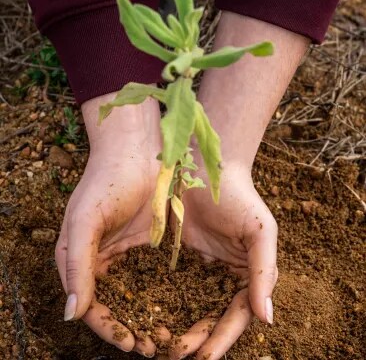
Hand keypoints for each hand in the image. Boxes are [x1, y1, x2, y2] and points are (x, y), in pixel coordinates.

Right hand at [55, 93, 168, 356]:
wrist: (138, 148)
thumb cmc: (105, 180)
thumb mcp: (84, 221)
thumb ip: (77, 266)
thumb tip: (71, 314)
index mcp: (82, 260)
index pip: (92, 307)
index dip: (109, 329)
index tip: (132, 345)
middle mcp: (104, 261)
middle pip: (118, 307)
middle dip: (135, 329)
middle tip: (158, 348)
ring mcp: (129, 252)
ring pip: (140, 296)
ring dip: (154, 317)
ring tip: (174, 336)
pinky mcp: (152, 243)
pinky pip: (158, 276)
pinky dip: (168, 295)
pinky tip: (185, 306)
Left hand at [168, 12, 307, 359]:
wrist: (206, 164)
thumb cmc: (239, 195)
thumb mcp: (260, 232)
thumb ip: (264, 272)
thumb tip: (267, 318)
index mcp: (244, 273)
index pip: (236, 316)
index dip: (222, 339)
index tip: (204, 357)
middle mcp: (221, 273)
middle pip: (209, 316)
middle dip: (195, 338)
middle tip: (175, 353)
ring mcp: (197, 265)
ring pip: (186, 305)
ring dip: (175, 325)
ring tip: (158, 343)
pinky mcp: (174, 254)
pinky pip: (165, 283)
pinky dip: (158, 300)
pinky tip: (144, 312)